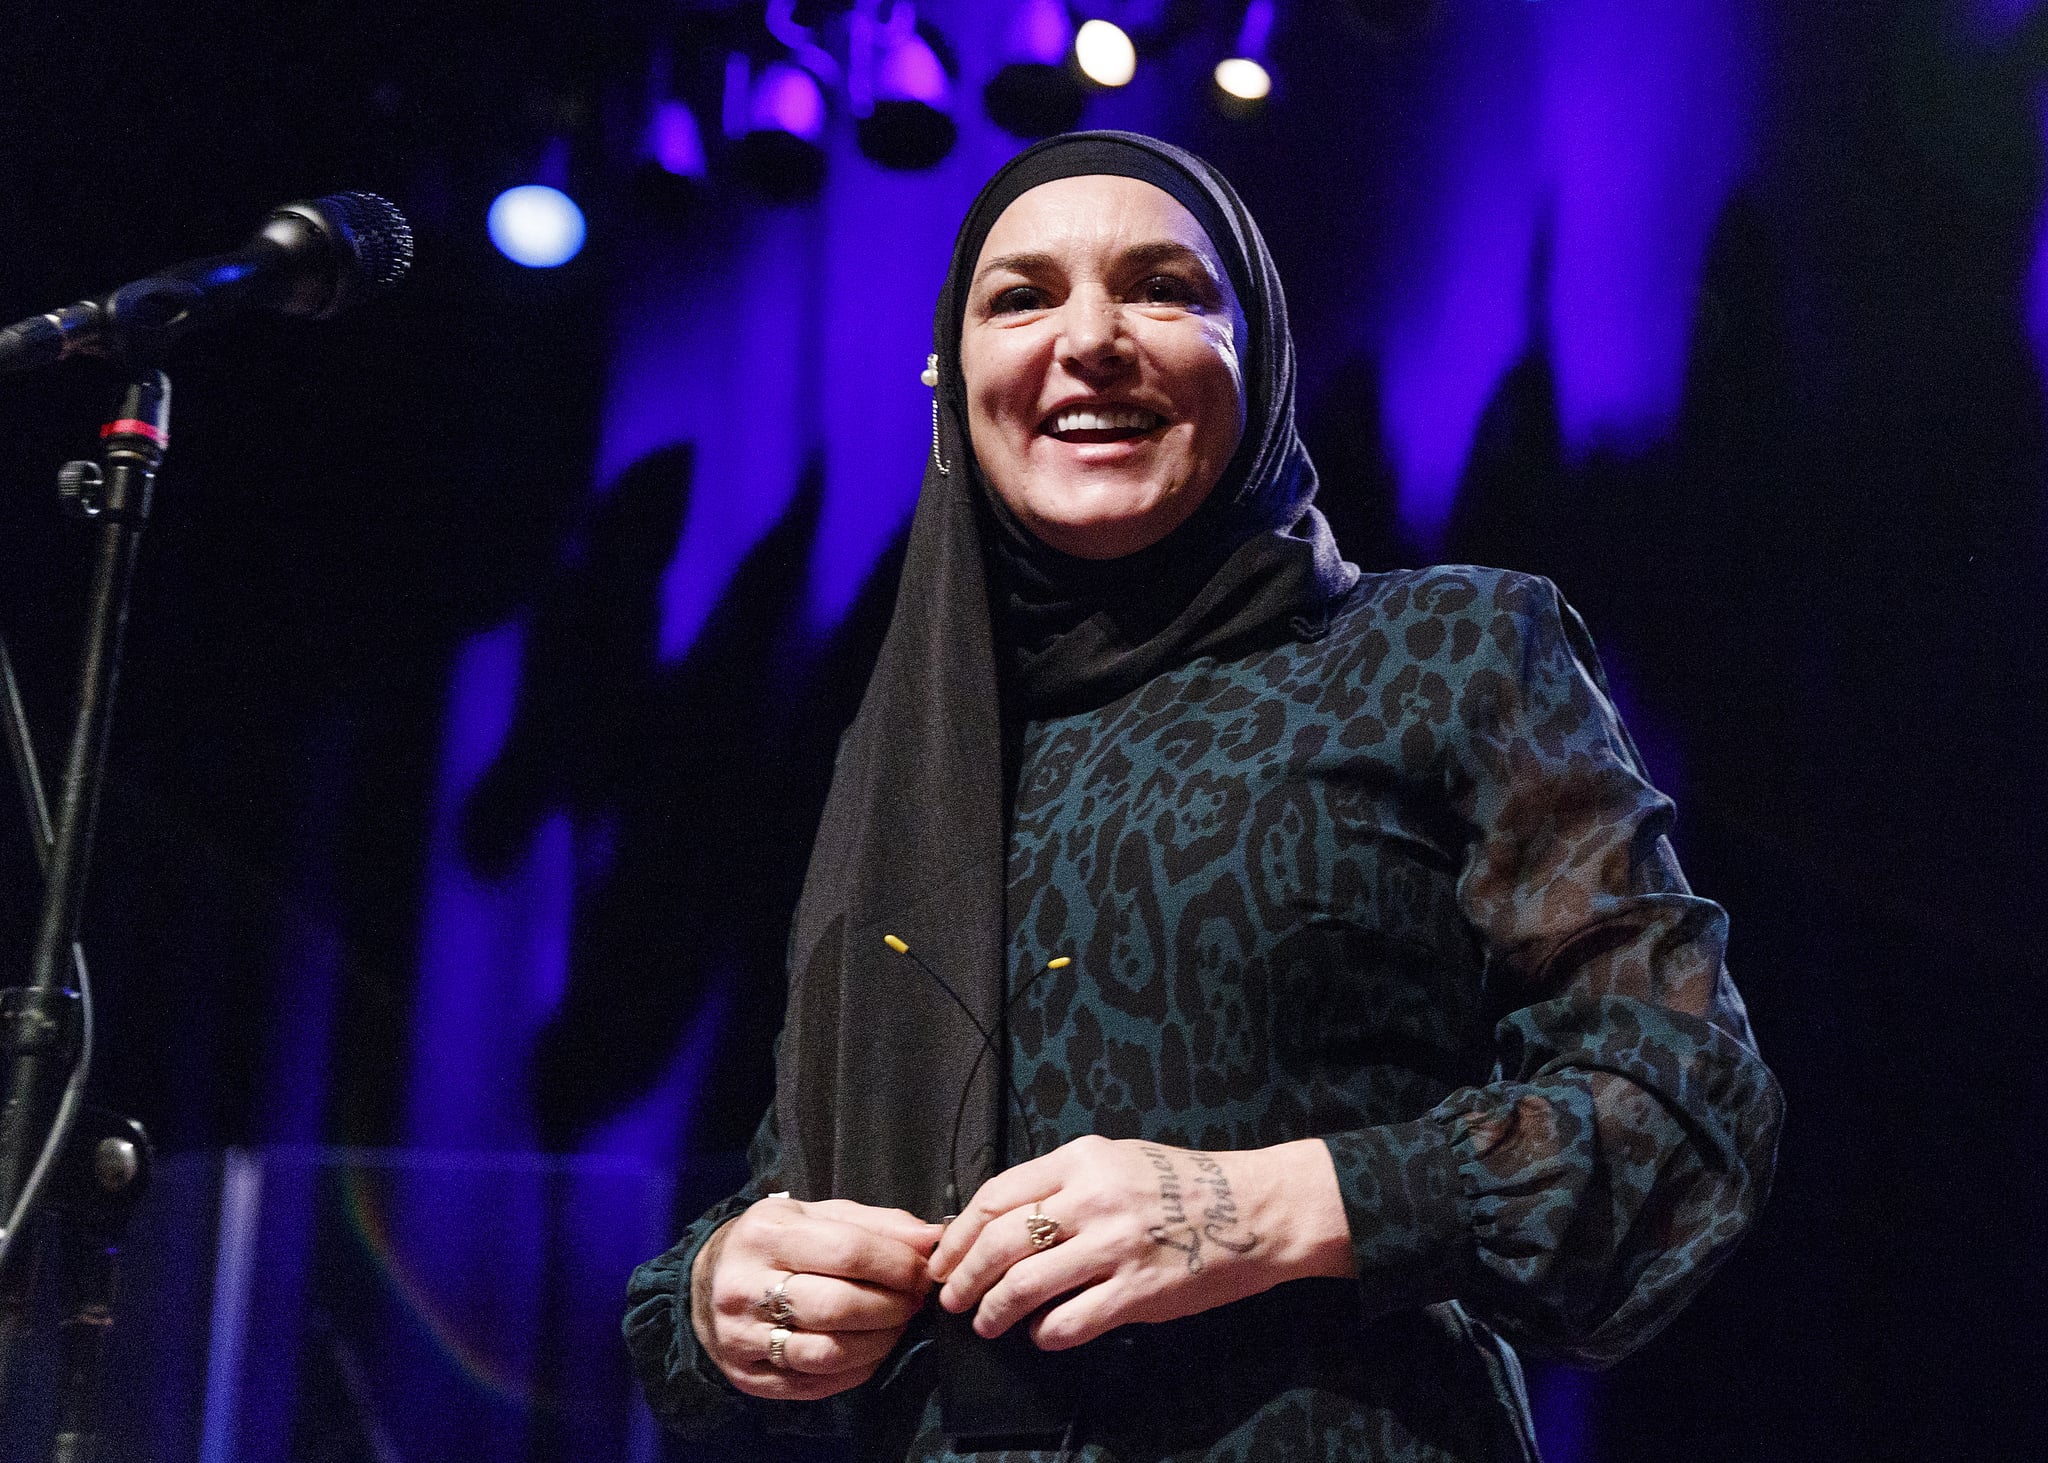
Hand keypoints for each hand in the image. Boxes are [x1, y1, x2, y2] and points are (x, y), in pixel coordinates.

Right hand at [691, 1194, 940, 1399]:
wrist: (705, 1283)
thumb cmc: (776, 1243)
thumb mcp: (819, 1215)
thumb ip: (878, 1224)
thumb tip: (932, 1237)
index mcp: (766, 1233)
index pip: (847, 1251)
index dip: (898, 1265)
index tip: (923, 1271)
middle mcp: (745, 1286)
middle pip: (839, 1306)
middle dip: (893, 1306)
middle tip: (914, 1300)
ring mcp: (741, 1337)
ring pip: (828, 1352)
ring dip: (879, 1342)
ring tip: (895, 1324)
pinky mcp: (747, 1376)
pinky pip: (815, 1383)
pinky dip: (856, 1369)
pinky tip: (869, 1349)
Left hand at [927, 1135, 1351, 1350]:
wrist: (1256, 1209)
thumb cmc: (1183, 1185)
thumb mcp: (1116, 1161)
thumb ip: (1062, 1184)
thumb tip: (998, 1221)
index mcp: (1081, 1159)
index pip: (995, 1196)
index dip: (959, 1233)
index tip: (944, 1257)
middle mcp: (1091, 1198)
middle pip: (999, 1241)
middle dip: (963, 1278)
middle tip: (951, 1299)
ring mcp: (1114, 1246)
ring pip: (1024, 1285)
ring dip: (993, 1311)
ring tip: (986, 1323)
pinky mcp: (1137, 1292)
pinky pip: (1069, 1322)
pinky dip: (1044, 1335)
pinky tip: (1042, 1336)